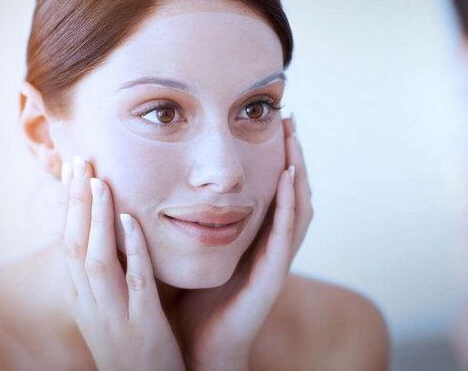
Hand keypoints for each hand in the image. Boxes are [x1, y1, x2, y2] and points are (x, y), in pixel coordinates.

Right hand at [59, 156, 184, 370]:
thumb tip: (112, 233)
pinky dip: (131, 249)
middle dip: (73, 202)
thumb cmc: (132, 345)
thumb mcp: (111, 309)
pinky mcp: (143, 325)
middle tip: (79, 159)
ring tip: (98, 181)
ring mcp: (114, 314)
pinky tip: (131, 220)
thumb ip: (108, 274)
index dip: (67, 206)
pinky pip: (135, 281)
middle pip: (73, 244)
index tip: (72, 170)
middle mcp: (90, 304)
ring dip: (94, 219)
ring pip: (95, 260)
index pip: (67, 243)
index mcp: (83, 298)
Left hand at [180, 115, 312, 370]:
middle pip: (294, 193)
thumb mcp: (193, 250)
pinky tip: (287, 178)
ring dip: (298, 172)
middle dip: (294, 156)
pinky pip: (286, 235)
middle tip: (289, 120)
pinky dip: (289, 205)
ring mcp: (276, 261)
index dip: (278, 158)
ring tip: (292, 140)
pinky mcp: (272, 276)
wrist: (199, 347)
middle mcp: (272, 246)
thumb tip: (167, 182)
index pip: (276, 191)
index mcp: (256, 239)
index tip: (271, 123)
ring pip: (299, 209)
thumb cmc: (195, 301)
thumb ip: (191, 220)